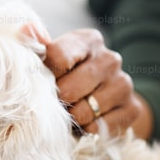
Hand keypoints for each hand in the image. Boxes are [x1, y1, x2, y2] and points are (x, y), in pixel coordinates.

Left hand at [24, 25, 150, 137]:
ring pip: (84, 111)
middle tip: (56, 103)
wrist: (104, 96)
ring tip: (71, 112)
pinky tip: (87, 122)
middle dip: (58, 101)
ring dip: (72, 118)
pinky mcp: (133, 108)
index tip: (44, 81)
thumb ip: (36, 44)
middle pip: (69, 89)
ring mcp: (124, 84)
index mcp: (88, 40)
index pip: (57, 58)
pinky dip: (88, 131)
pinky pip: (100, 128)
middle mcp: (110, 59)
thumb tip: (27, 28)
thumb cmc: (68, 74)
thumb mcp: (51, 56)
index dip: (45, 76)